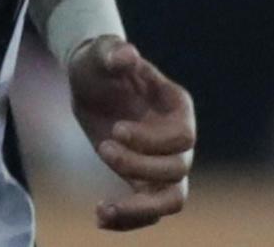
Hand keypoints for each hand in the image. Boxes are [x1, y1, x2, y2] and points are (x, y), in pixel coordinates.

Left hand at [68, 35, 194, 231]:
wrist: (90, 83)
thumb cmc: (100, 63)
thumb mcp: (101, 53)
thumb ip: (113, 53)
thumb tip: (126, 56)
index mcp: (176, 106)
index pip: (183, 136)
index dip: (152, 140)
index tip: (116, 129)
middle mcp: (178, 139)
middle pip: (178, 169)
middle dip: (139, 165)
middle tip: (103, 147)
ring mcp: (164, 162)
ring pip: (171, 199)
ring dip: (140, 208)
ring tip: (103, 208)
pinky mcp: (144, 180)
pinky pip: (149, 211)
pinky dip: (128, 220)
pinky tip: (99, 216)